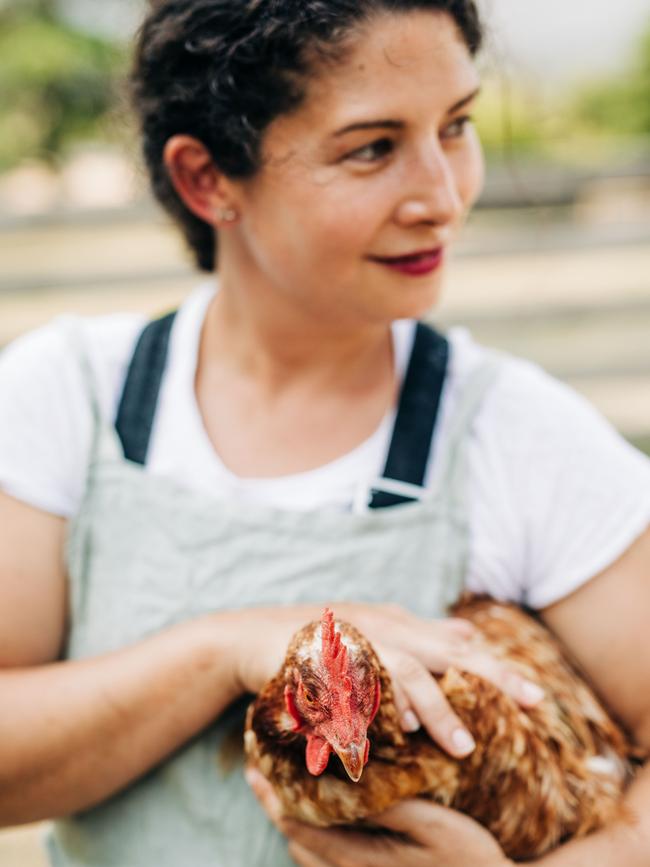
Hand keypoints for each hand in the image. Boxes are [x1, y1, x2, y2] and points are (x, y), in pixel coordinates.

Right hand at [225, 601, 542, 757]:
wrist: (249, 638)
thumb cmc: (319, 637)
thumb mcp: (374, 627)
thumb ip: (421, 631)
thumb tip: (469, 634)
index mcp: (397, 623)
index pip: (457, 646)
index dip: (498, 668)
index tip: (537, 697)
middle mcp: (380, 629)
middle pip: (443, 653)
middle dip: (488, 679)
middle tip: (528, 705)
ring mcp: (351, 645)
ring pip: (404, 670)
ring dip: (434, 706)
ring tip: (462, 744)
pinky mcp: (322, 664)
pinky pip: (357, 689)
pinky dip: (381, 708)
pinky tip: (400, 731)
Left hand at [247, 768, 513, 866]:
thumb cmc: (469, 860)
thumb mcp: (433, 824)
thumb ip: (387, 802)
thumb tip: (349, 775)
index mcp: (360, 861)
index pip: (300, 824)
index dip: (274, 794)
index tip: (257, 766)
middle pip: (296, 841)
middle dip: (277, 806)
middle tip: (261, 773)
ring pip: (308, 856)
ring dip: (294, 822)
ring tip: (284, 790)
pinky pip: (329, 866)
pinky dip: (315, 840)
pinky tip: (324, 819)